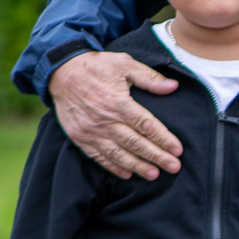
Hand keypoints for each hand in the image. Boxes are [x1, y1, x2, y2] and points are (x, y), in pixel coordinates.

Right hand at [50, 50, 184, 180]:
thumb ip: (149, 77)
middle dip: (156, 157)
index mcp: (118, 102)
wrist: (61, 72)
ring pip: (118, 154)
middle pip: (135, 143)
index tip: (178, 149)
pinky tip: (127, 174)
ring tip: (154, 175)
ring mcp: (90, 131)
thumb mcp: (124, 64)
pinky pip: (98, 156)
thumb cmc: (96, 66)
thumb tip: (173, 86)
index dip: (163, 139)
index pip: (146, 125)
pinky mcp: (79, 137)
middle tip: (174, 167)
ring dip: (137, 166)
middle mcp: (104, 119)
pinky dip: (113, 166)